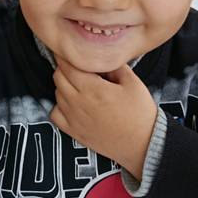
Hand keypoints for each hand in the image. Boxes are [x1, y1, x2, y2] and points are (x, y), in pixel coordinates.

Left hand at [51, 59, 157, 179]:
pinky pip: (54, 114)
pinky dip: (59, 105)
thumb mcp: (133, 83)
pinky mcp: (73, 132)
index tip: (72, 53)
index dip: (67, 56)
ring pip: (56, 93)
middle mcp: (78, 103)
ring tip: (79, 85)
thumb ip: (114, 65)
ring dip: (63, 85)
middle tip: (78, 67)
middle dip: (65, 68)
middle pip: (58, 77)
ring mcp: (73, 119)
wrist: (142, 144)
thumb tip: (101, 56)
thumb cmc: (140, 114)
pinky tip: (72, 103)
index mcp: (93, 89)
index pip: (67, 65)